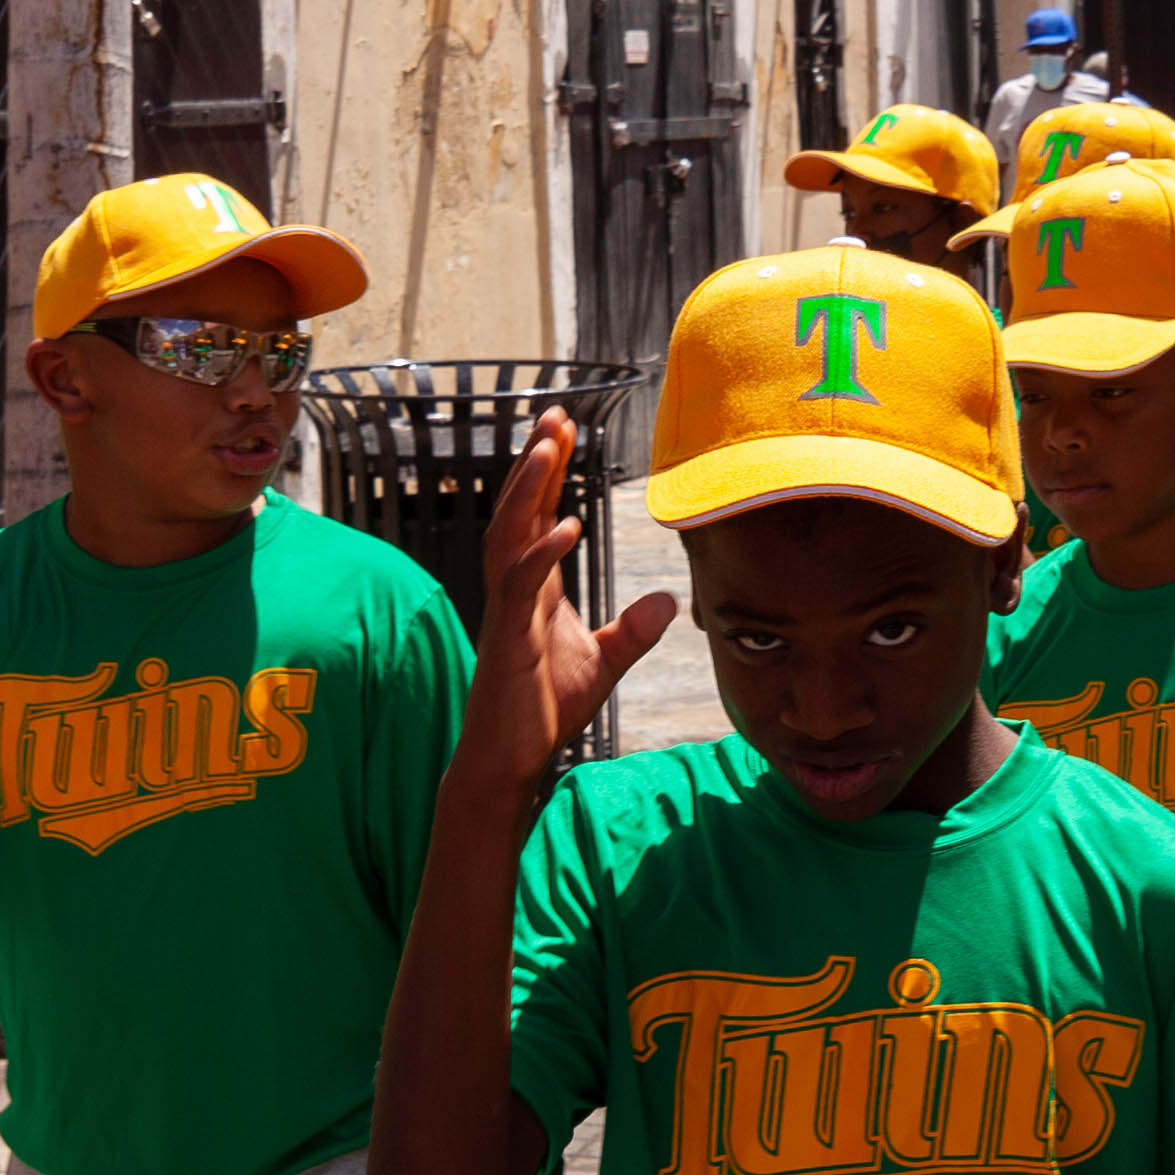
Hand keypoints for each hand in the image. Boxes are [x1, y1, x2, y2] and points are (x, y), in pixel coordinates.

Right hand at [461, 414, 676, 784]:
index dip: (549, 474)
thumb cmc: (544, 709)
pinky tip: (566, 525)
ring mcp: (507, 611)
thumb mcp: (603, 663)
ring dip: (527, 488)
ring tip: (548, 446)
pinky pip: (520, 585)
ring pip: (508, 534)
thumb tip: (668, 600)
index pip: (537, 517)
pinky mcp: (507, 638)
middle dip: (535, 462)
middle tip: (554, 415)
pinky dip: (541, 553)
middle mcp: (514, 589)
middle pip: (518, 510)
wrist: (512, 759)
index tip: (564, 431)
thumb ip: (632, 631)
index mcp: (533, 588)